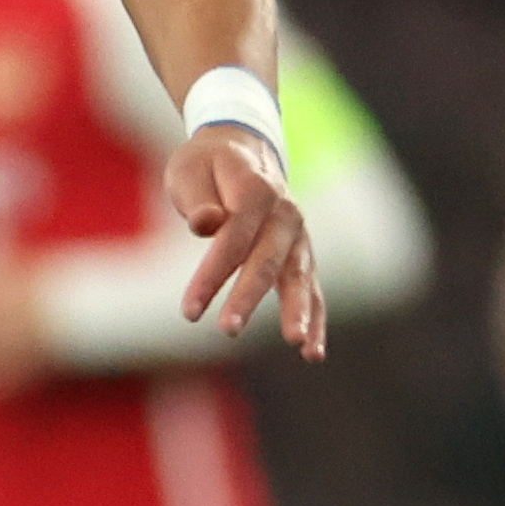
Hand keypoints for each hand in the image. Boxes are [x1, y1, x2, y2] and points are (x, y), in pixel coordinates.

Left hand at [169, 124, 323, 355]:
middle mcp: (285, 213)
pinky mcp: (301, 256)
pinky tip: (312, 354)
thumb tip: (206, 223)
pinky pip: (312, 290)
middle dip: (248, 297)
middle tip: (229, 330)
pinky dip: (315, 320)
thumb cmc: (206, 167)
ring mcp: (298, 236)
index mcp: (256, 189)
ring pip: (298, 277)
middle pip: (267, 260)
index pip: (233, 237)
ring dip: (298, 310)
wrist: (241, 151)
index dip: (212, 275)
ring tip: (297, 343)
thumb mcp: (190, 171)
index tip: (189, 311)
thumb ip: (198, 198)